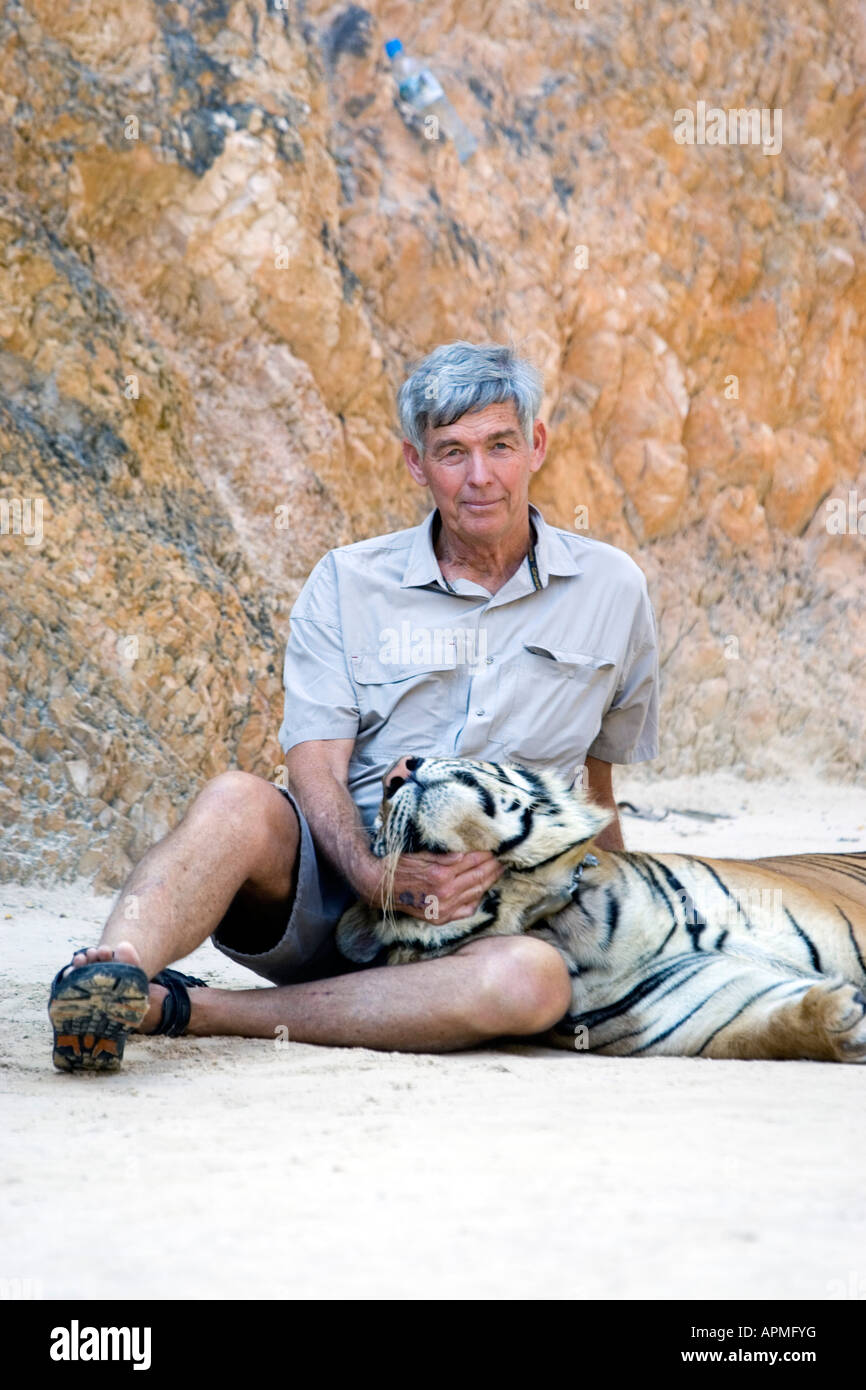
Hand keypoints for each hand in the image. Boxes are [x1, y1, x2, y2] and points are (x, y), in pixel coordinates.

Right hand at [359, 850, 503, 921]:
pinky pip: (467, 909)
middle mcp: (445, 892)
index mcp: (441, 874)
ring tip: (498, 871)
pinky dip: (478, 898)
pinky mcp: (441, 918)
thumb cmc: (399, 866)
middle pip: (479, 877)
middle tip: (504, 858)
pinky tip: (482, 889)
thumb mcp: (422, 853)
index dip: (487, 854)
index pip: (473, 861)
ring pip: (476, 893)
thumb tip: (468, 853)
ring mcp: (444, 908)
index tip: (497, 847)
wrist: (380, 888)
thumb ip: (446, 855)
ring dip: (489, 881)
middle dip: (493, 866)